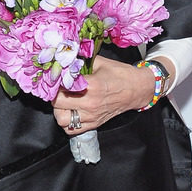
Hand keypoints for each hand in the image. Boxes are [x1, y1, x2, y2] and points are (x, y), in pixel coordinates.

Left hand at [52, 55, 166, 132]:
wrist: (137, 89)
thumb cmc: (120, 75)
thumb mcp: (99, 62)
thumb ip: (80, 61)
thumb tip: (64, 60)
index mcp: (91, 86)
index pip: (60, 87)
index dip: (54, 82)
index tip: (55, 78)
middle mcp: (90, 103)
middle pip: (57, 104)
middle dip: (54, 95)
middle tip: (57, 89)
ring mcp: (92, 116)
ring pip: (62, 120)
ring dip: (59, 110)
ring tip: (63, 102)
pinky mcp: (94, 124)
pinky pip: (72, 129)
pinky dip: (68, 122)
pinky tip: (71, 111)